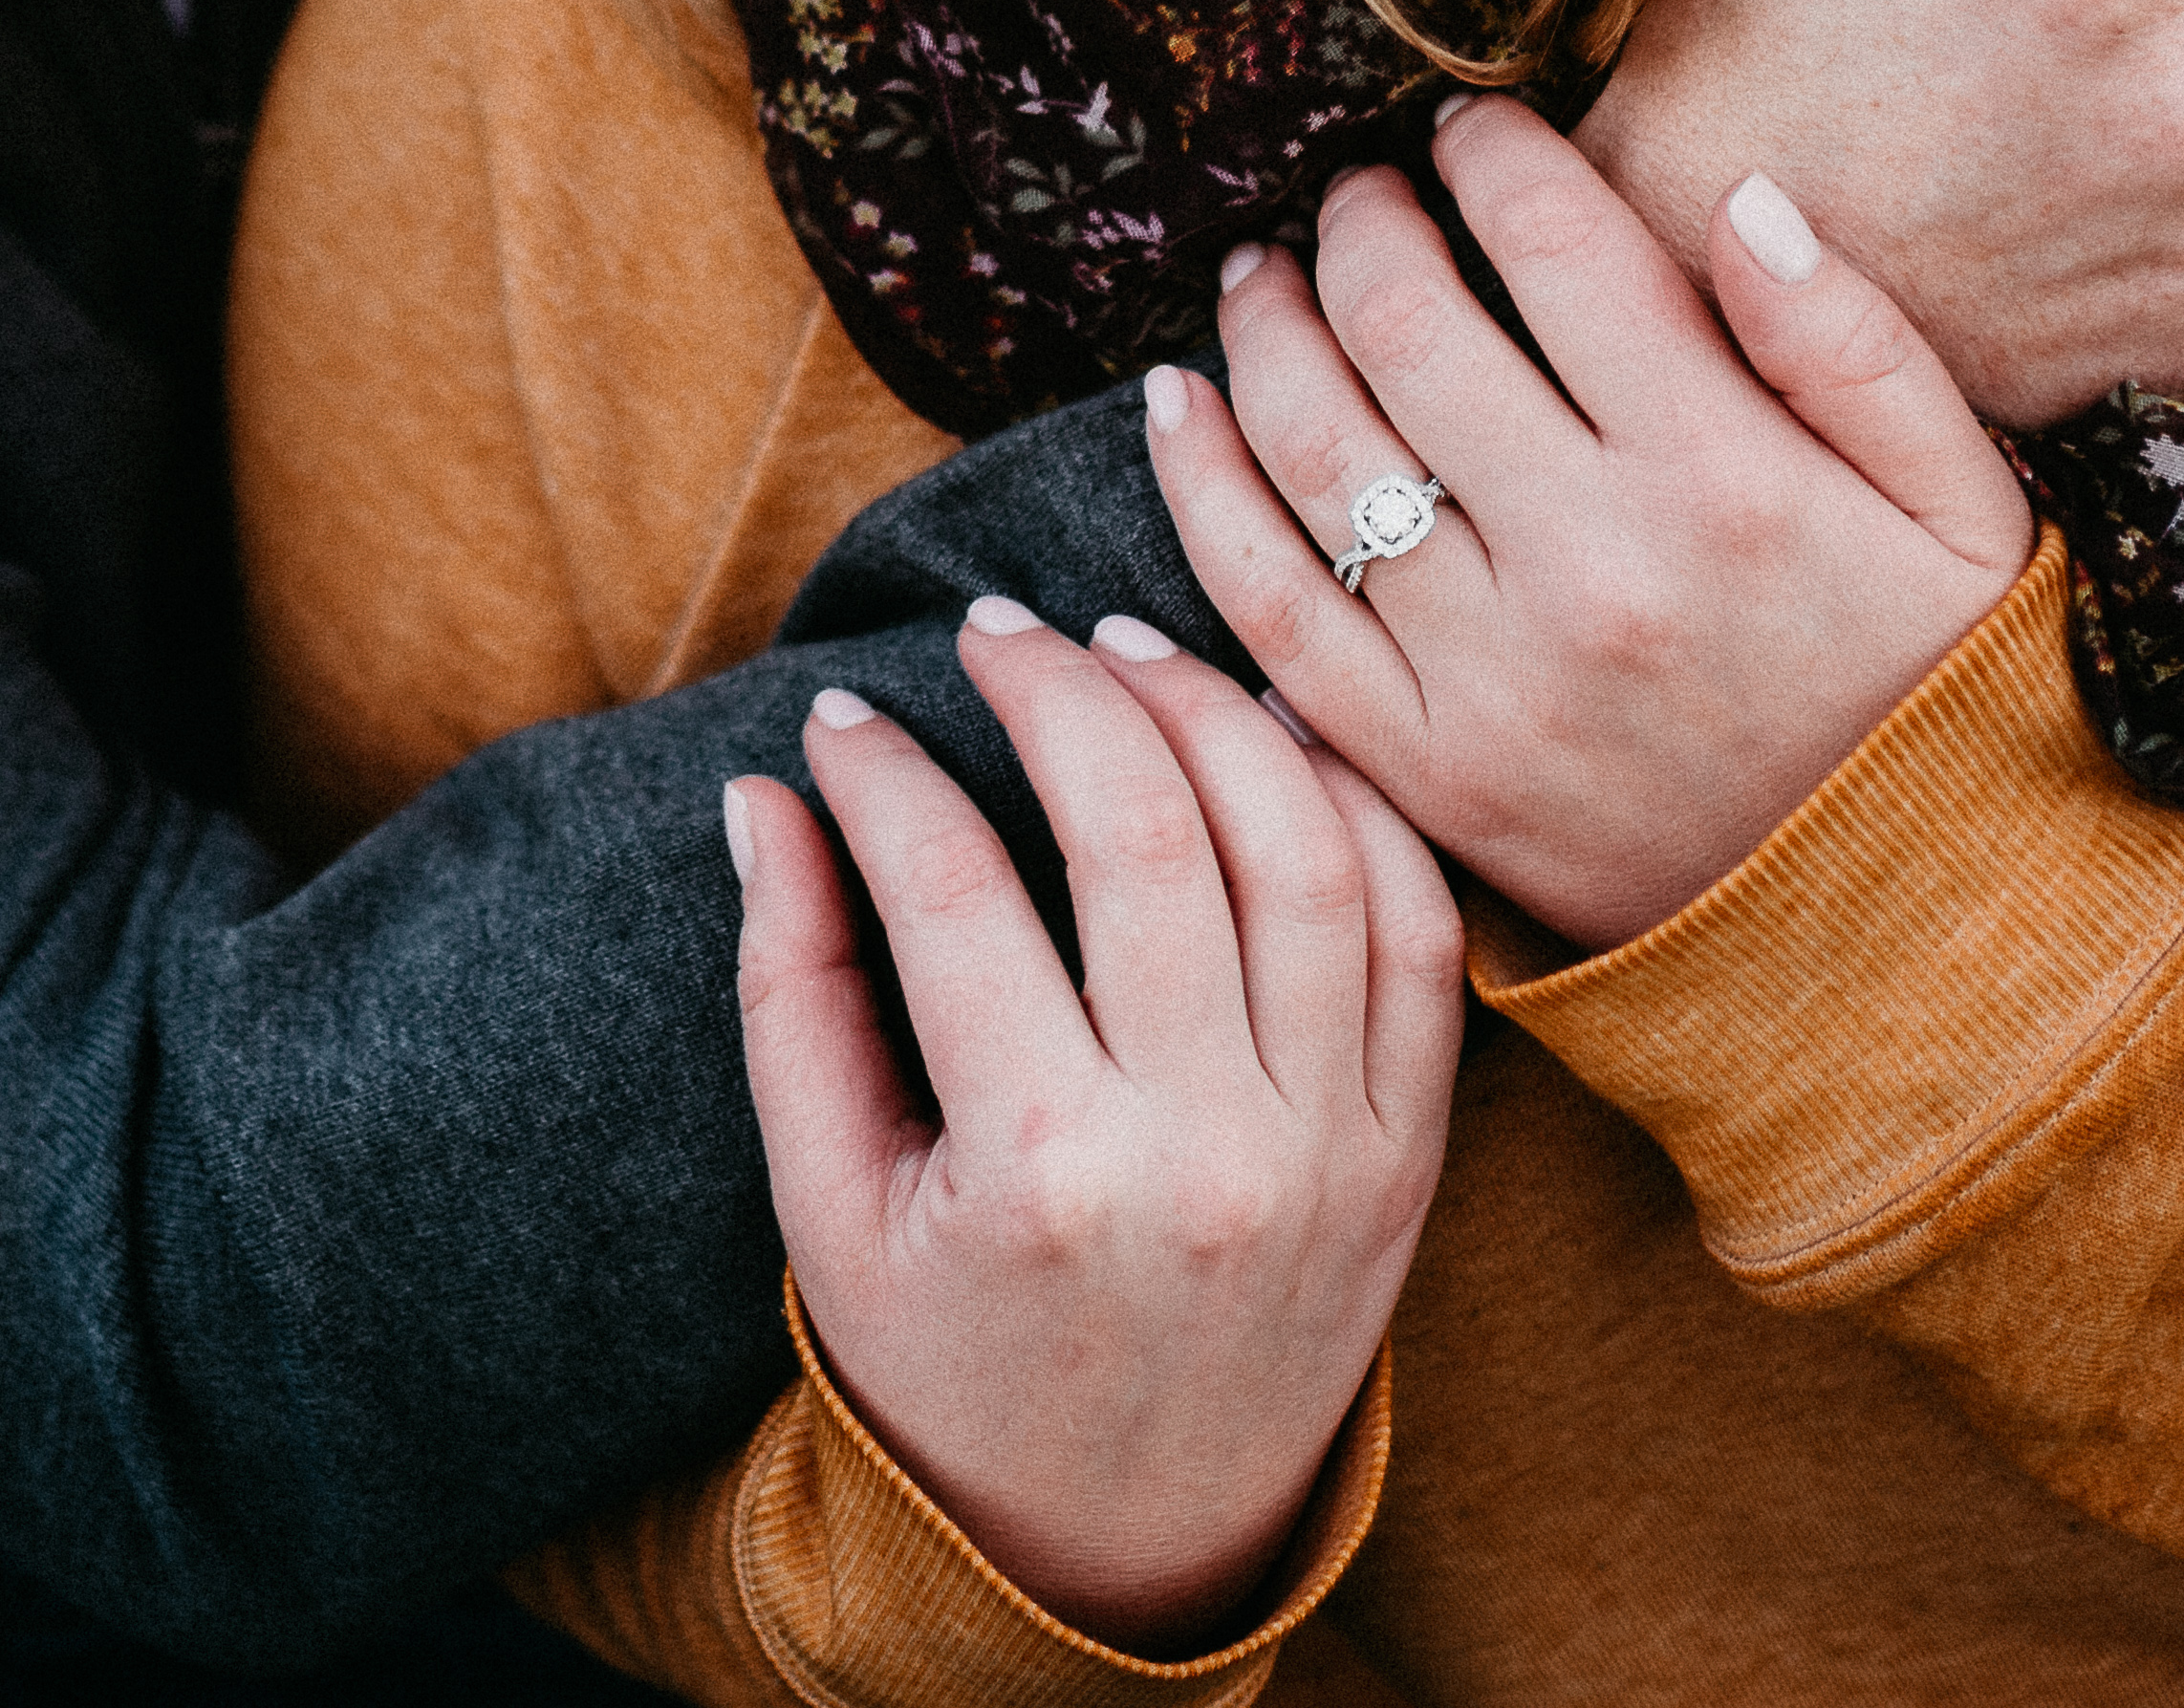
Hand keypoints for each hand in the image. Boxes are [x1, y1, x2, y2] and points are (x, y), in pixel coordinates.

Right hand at [734, 599, 1460, 1648]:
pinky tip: (1273, 737)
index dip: (884, 773)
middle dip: (1060, 690)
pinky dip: (1355, 810)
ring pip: (1304, 852)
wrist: (1124, 1550)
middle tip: (998, 632)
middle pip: (1146, 831)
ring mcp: (1332, 1150)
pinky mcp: (1412, 1153)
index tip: (842, 718)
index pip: (952, 886)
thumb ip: (791, 992)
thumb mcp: (827, 1207)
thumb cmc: (949, 1367)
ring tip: (1128, 652)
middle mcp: (1205, 1154)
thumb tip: (765, 796)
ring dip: (1213, 713)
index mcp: (1040, 1172)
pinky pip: (1418, 933)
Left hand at [1160, 101, 2033, 949]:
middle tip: (1355, 194)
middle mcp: (1596, 569)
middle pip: (1407, 329)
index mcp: (1727, 475)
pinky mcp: (1432, 774)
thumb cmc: (1935, 693)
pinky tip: (1177, 409)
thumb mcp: (1963, 509)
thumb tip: (1737, 194)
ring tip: (1262, 275)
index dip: (1491, 156)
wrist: (1911, 939)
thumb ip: (1855, 345)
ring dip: (1262, 333)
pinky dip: (1200, 496)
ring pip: (1315, 453)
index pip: (1559, 248)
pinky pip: (1274, 614)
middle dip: (1360, 225)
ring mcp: (1497, 681)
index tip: (1468, 127)